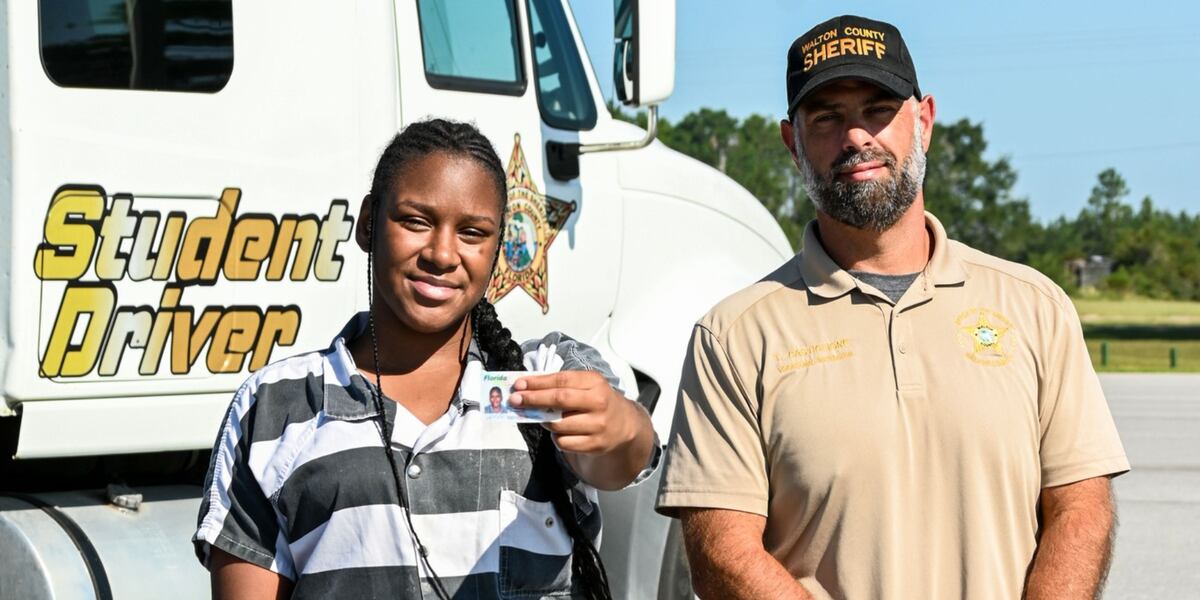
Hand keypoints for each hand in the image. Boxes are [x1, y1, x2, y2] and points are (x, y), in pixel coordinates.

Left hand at [509, 371, 640, 454]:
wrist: (623, 424)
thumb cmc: (597, 400)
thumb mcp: (586, 385)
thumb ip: (561, 384)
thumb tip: (527, 387)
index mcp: (595, 382)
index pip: (561, 380)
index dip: (537, 382)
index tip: (519, 384)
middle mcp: (598, 402)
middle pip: (559, 400)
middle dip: (533, 399)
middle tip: (514, 399)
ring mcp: (598, 425)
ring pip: (558, 424)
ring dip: (544, 421)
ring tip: (542, 417)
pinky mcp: (595, 445)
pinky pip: (563, 442)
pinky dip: (555, 437)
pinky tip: (559, 431)